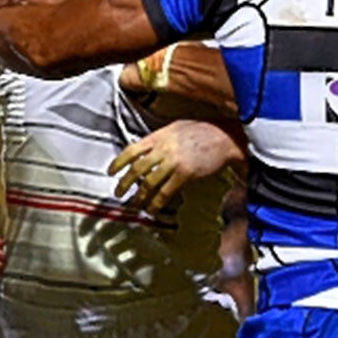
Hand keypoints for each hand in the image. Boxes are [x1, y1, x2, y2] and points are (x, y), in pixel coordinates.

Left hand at [110, 121, 241, 213]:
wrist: (226, 136)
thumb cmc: (204, 130)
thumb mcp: (177, 128)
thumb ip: (161, 139)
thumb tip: (146, 151)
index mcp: (160, 136)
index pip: (132, 150)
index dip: (118, 162)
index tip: (111, 172)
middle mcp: (164, 147)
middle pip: (137, 168)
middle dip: (125, 183)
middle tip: (119, 192)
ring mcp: (174, 160)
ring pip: (149, 182)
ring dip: (140, 196)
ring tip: (135, 204)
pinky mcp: (185, 173)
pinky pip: (166, 191)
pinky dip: (157, 202)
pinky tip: (153, 209)